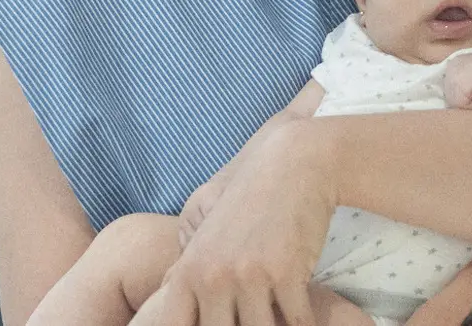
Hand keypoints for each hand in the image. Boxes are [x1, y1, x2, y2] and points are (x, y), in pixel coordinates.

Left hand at [156, 120, 336, 324]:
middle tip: (251, 321)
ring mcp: (249, 277)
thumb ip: (187, 263)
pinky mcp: (287, 274)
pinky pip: (295, 323)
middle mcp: (213, 278)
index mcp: (189, 271)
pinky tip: (303, 320)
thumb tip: (168, 288)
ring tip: (276, 322)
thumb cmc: (249, 194)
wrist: (293, 163)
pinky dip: (302, 324)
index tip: (217, 325)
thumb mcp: (205, 224)